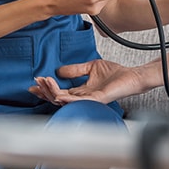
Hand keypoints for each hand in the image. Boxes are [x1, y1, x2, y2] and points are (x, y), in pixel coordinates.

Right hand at [28, 59, 150, 104]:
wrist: (132, 76)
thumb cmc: (115, 74)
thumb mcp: (91, 67)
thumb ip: (75, 69)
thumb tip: (59, 70)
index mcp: (80, 91)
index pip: (59, 91)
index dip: (47, 87)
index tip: (36, 80)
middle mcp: (83, 98)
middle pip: (58, 98)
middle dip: (45, 91)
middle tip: (36, 83)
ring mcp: (89, 100)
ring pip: (66, 101)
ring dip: (53, 93)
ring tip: (45, 83)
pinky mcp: (98, 99)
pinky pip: (80, 102)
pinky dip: (68, 99)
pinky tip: (59, 94)